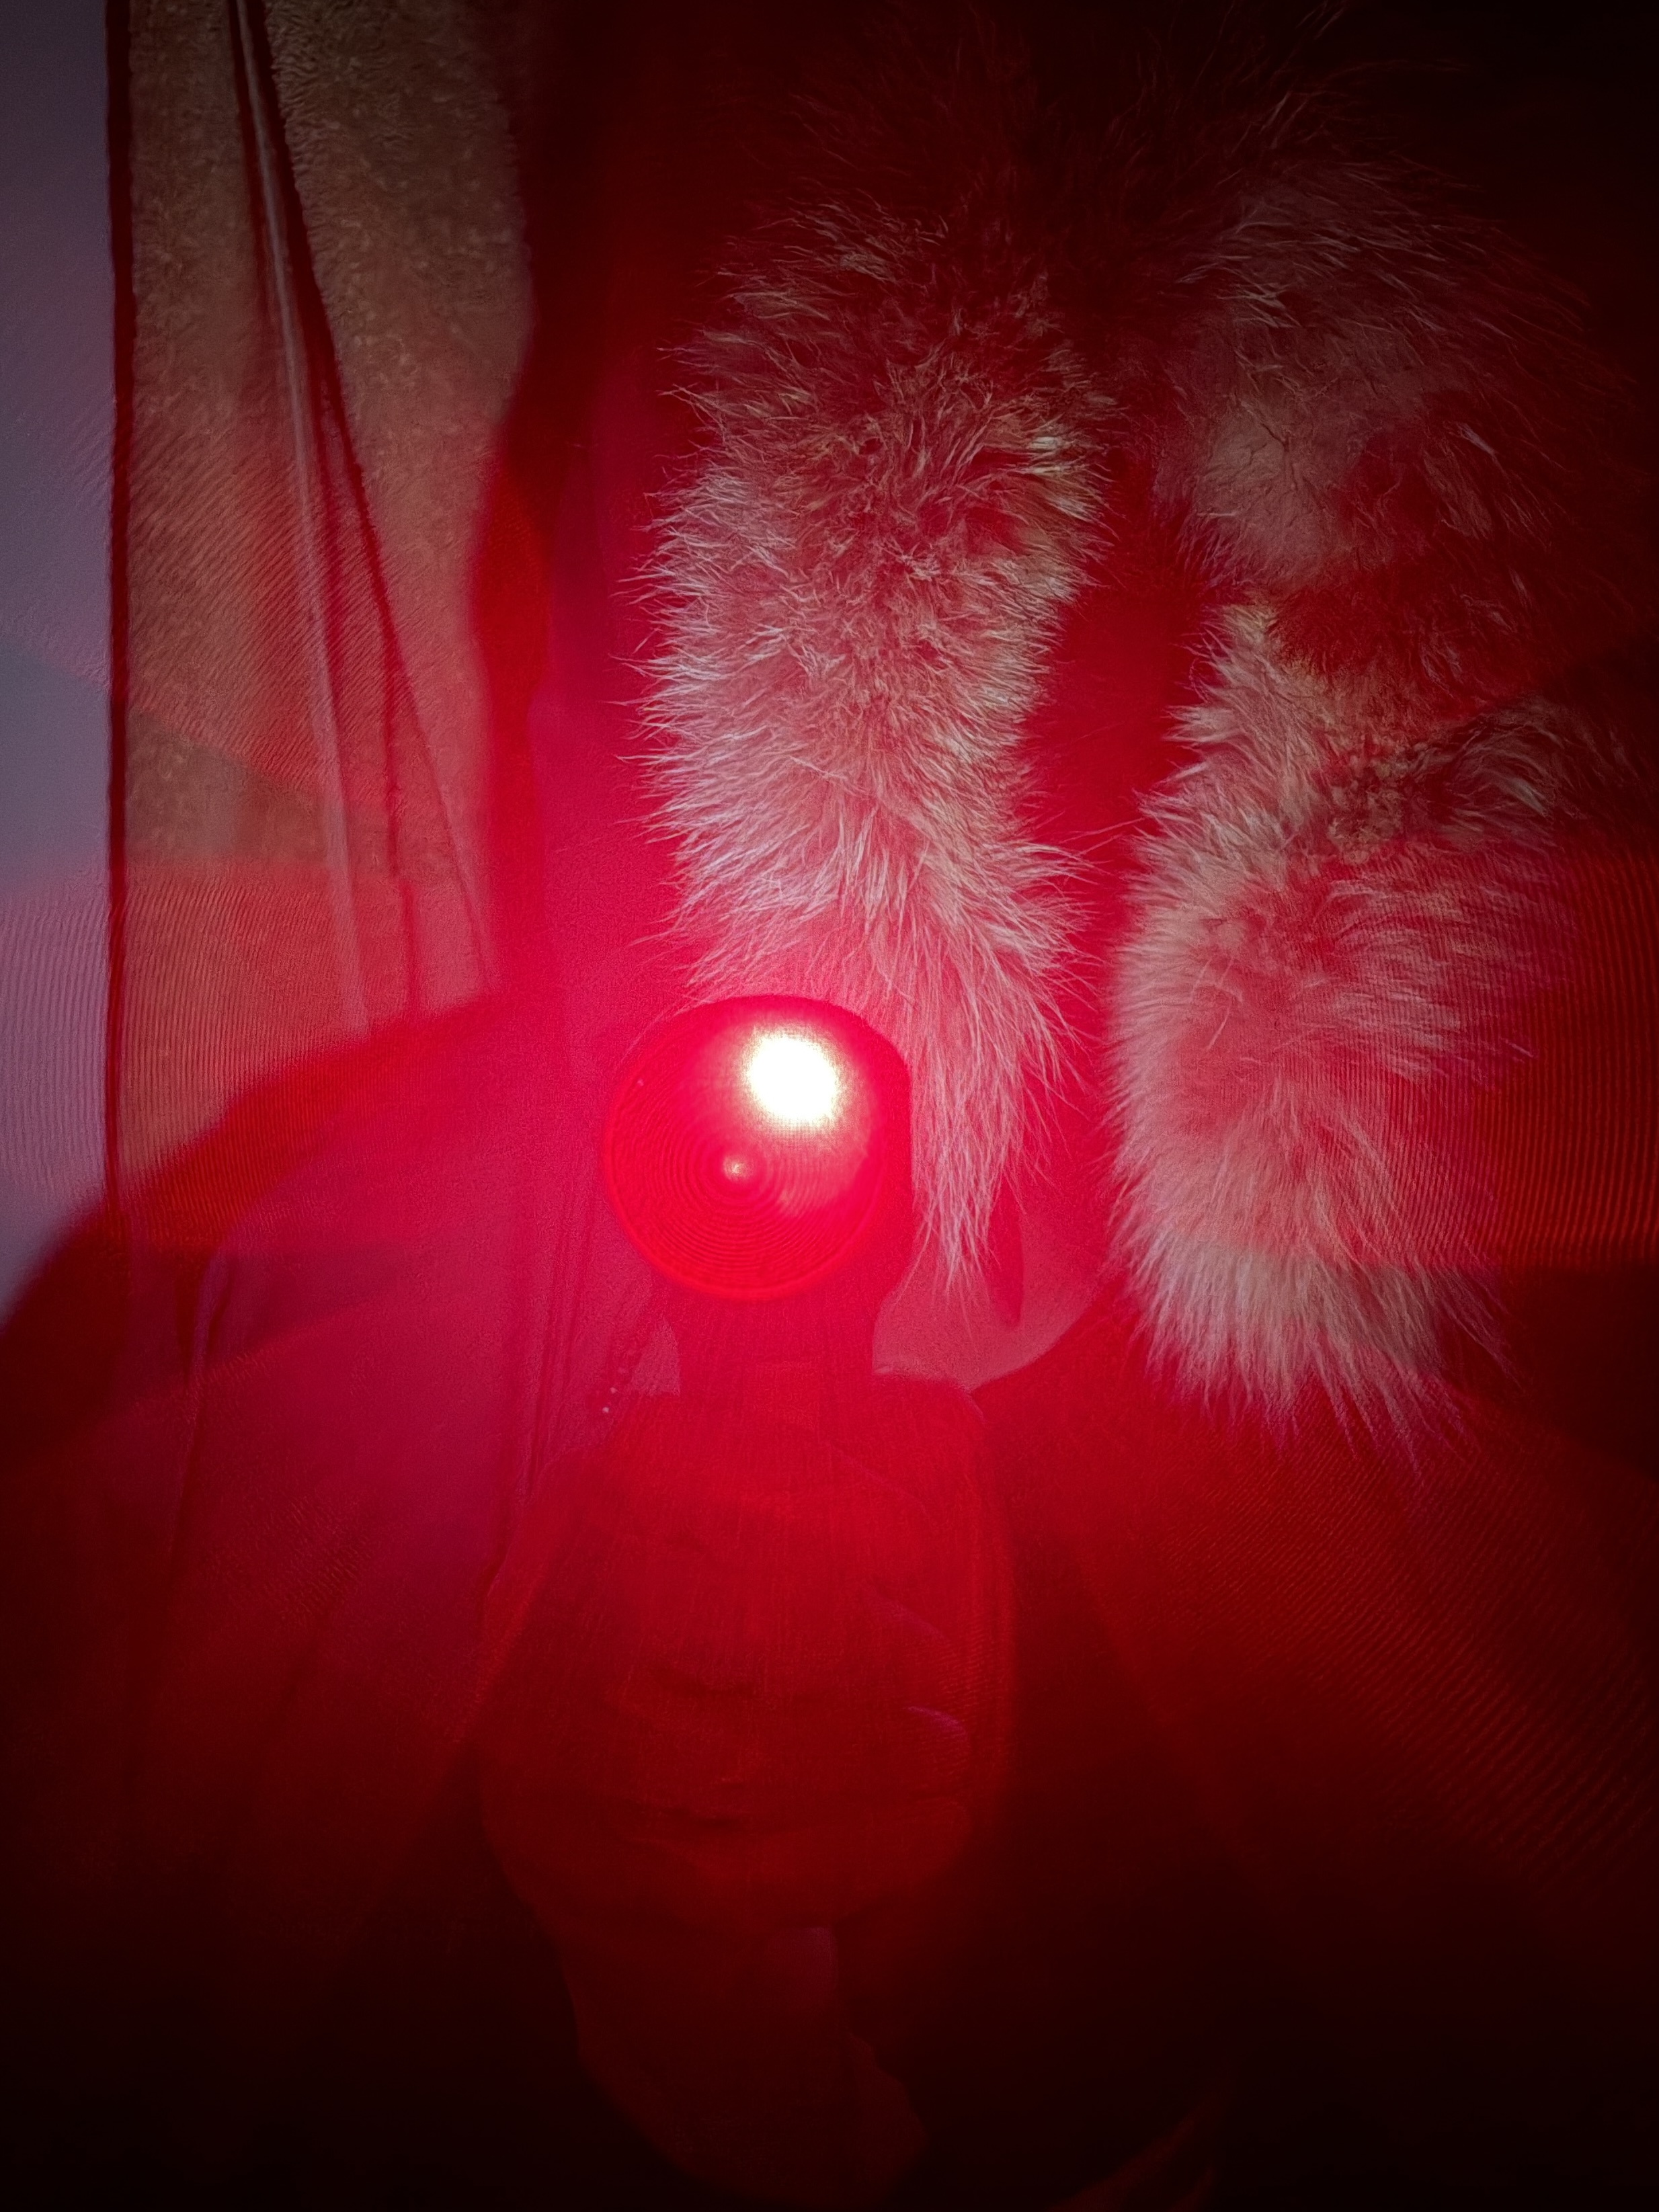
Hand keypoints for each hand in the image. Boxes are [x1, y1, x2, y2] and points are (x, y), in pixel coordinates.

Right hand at [475, 1375, 1009, 2203]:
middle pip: (714, 1617)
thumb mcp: (757, 1527)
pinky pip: (753, 1872)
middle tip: (942, 1664)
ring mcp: (553, 1765)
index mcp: (572, 1508)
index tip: (916, 1535)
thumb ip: (837, 1458)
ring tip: (948, 1743)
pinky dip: (868, 1846)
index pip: (667, 1461)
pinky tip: (938, 1823)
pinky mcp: (600, 1884)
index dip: (806, 1486)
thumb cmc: (714, 1643)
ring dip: (879, 1751)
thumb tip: (945, 1413)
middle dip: (861, 1644)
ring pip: (742, 1758)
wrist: (616, 1842)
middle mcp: (533, 1625)